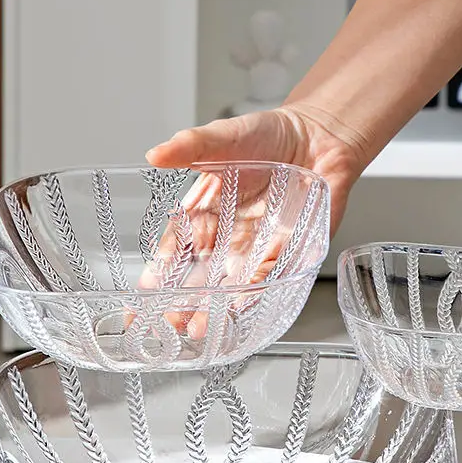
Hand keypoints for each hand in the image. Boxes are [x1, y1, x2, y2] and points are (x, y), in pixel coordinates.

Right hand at [139, 103, 367, 337]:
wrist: (317, 134)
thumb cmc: (267, 135)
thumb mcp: (223, 136)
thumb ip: (191, 146)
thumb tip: (156, 153)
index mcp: (206, 212)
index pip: (177, 247)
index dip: (159, 270)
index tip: (144, 292)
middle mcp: (229, 236)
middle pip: (202, 275)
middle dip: (185, 301)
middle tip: (170, 322)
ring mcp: (257, 246)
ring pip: (232, 283)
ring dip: (216, 307)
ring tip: (200, 328)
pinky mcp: (289, 249)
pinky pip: (270, 275)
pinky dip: (255, 291)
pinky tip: (239, 307)